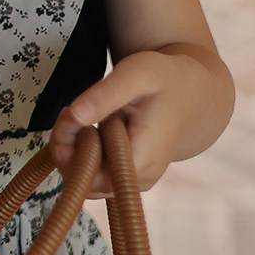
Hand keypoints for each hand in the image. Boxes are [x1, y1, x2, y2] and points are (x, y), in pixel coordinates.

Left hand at [50, 47, 218, 194]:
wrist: (190, 93)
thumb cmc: (163, 80)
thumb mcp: (136, 74)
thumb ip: (105, 94)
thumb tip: (75, 115)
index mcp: (146, 156)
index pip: (95, 175)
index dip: (71, 152)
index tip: (69, 116)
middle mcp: (141, 177)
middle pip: (85, 179)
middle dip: (65, 144)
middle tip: (69, 110)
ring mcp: (133, 180)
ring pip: (84, 178)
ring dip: (70, 146)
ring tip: (79, 113)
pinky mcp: (125, 176)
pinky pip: (91, 172)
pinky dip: (78, 150)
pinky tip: (84, 124)